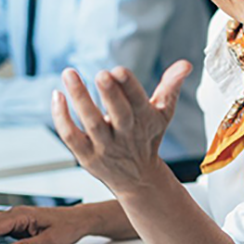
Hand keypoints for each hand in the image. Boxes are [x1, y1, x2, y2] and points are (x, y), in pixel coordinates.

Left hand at [52, 61, 191, 194]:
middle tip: (102, 74)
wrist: (138, 179)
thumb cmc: (148, 137)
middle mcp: (126, 134)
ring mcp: (105, 146)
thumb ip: (171, 86)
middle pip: (119, 114)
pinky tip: (58, 96)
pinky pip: (71, 136)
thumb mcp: (163, 112)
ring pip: (91, 123)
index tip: (119, 70)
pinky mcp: (86, 155)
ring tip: (70, 73)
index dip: (129, 86)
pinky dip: (62, 117)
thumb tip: (185, 64)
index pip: (139, 101)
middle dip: (111, 94)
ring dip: (80, 98)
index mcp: (145, 120)